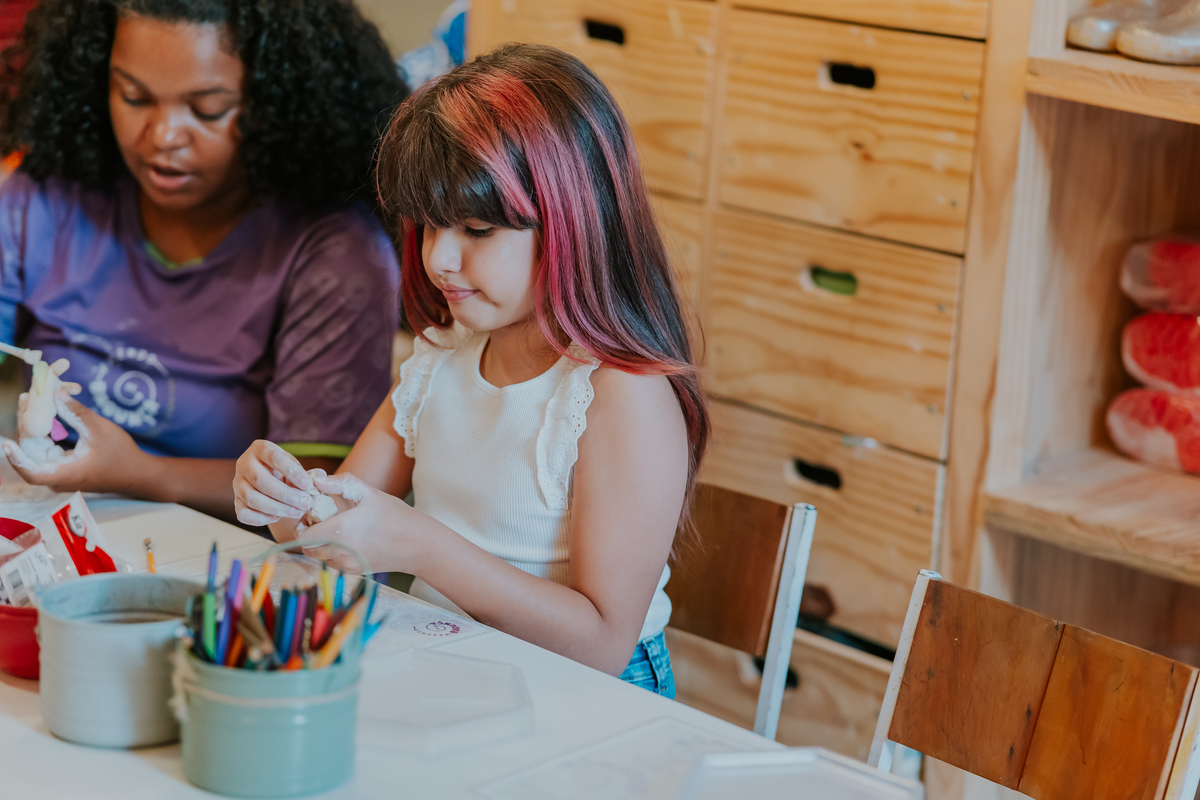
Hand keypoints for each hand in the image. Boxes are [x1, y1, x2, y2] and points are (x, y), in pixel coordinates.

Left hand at [3, 390, 144, 492]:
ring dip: (35, 426)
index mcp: (65, 473)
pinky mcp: (65, 468)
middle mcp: (58, 477)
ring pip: (37, 450)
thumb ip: (75, 412)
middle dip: (27, 425)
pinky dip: (46, 432)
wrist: (138, 473)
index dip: (16, 459)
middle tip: (27, 399)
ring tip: (33, 400)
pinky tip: (47, 413)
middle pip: (31, 454)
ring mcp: (60, 473)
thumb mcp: (100, 430)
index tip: (6, 444)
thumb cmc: (121, 456)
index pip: (31, 472)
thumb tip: (54, 393)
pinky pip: (47, 450)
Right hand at [233, 440, 314, 527]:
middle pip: (261, 481)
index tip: (308, 484)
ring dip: (278, 508)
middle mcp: (244, 464)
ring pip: (252, 499)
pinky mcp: (236, 501)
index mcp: (260, 448)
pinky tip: (278, 517)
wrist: (271, 480)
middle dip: (286, 495)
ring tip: (298, 512)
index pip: (274, 457)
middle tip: (306, 503)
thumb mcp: (297, 467)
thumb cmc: (285, 472)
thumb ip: (309, 473)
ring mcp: (237, 483)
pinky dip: (262, 518)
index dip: (292, 472)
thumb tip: (319, 477)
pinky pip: (244, 513)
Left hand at [299, 471, 426, 574]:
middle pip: (307, 547)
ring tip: (338, 529)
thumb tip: (316, 478)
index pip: (301, 534)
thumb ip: (340, 483)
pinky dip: (334, 552)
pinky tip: (351, 540)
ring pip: (319, 556)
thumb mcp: (368, 493)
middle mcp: (339, 551)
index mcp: (339, 530)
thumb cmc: (394, 515)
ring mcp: (346, 564)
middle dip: (310, 534)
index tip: (314, 513)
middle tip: (324, 520)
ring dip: (321, 544)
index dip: (303, 523)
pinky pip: (333, 563)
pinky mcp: (354, 571)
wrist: (418, 544)